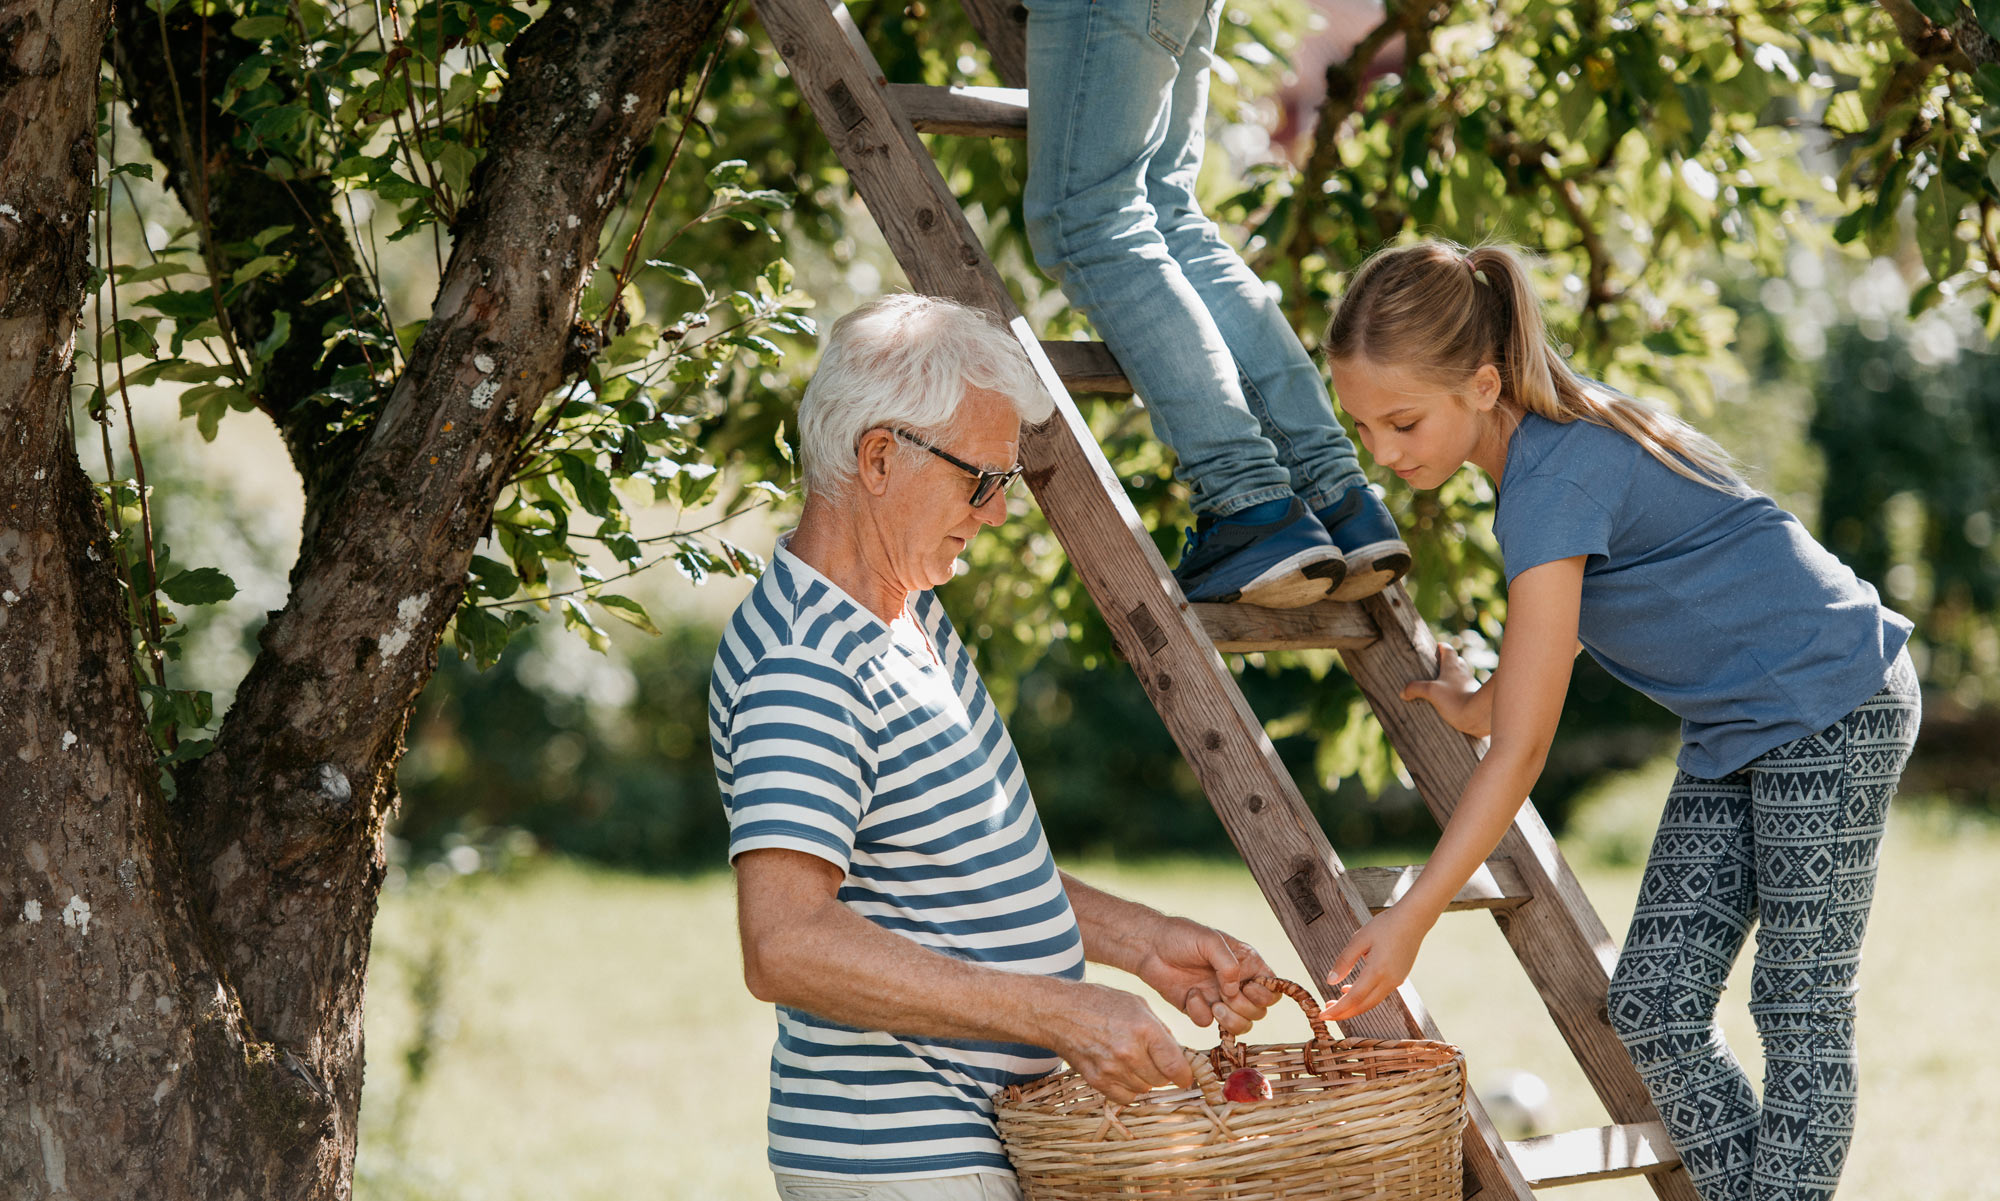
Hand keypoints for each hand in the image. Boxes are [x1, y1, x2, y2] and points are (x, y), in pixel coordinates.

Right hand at [1050, 983, 1192, 1104]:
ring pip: (1144, 1089)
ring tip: (1132, 1061)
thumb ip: (1160, 1030)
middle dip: (1163, 1073)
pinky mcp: (1097, 1080)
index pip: (1176, 1066)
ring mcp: (1111, 1069)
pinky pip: (1125, 1097)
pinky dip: (1128, 1088)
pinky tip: (1122, 1072)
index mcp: (1144, 1029)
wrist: (1059, 1012)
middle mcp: (1129, 1052)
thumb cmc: (1100, 1002)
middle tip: (1153, 1060)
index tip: (1185, 1076)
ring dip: (1144, 1079)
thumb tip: (1178, 1054)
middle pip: (1161, 1081)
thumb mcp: (1137, 1004)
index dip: (1185, 1075)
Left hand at [1133, 919, 1279, 1036]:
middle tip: (1227, 996)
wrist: (1149, 946)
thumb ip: (1228, 964)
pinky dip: (1200, 1013)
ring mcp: (1219, 999)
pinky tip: (1190, 995)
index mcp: (1246, 964)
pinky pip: (1208, 1023)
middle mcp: (1236, 984)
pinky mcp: (1199, 1010)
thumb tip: (1235, 991)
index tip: (1248, 986)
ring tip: (1215, 1005)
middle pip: (1259, 1012)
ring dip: (1231, 1020)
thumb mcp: (1210, 940)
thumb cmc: (1181, 936)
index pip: (1272, 989)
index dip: (1265, 994)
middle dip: (1246, 1009)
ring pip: (1240, 1026)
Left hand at [1318, 906, 1428, 1022]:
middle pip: (1363, 1006)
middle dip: (1343, 1013)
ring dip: (1353, 1005)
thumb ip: (1344, 961)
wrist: (1414, 919)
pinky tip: (1350, 990)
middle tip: (1325, 1013)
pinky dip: (1364, 996)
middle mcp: (1389, 981)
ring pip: (1372, 1001)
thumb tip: (1331, 981)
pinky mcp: (1400, 977)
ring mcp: (1397, 981)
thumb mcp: (1359, 939)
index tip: (1322, 1015)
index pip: (1353, 998)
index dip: (1337, 1009)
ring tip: (1335, 1002)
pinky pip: (1379, 993)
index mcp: (1377, 971)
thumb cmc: (1385, 926)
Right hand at [1401, 644, 1486, 736]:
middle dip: (1448, 664)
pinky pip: (1466, 692)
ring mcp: (1471, 686)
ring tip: (1442, 687)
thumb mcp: (1431, 692)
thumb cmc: (1456, 700)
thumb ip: (1415, 689)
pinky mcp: (1474, 699)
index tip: (1437, 648)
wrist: (1479, 716)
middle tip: (1437, 669)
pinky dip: (1459, 694)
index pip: (1449, 650)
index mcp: (1452, 667)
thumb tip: (1403, 692)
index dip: (1442, 647)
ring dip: (1454, 680)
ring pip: (1462, 677)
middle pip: (1457, 662)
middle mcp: (1463, 673)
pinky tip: (1452, 702)